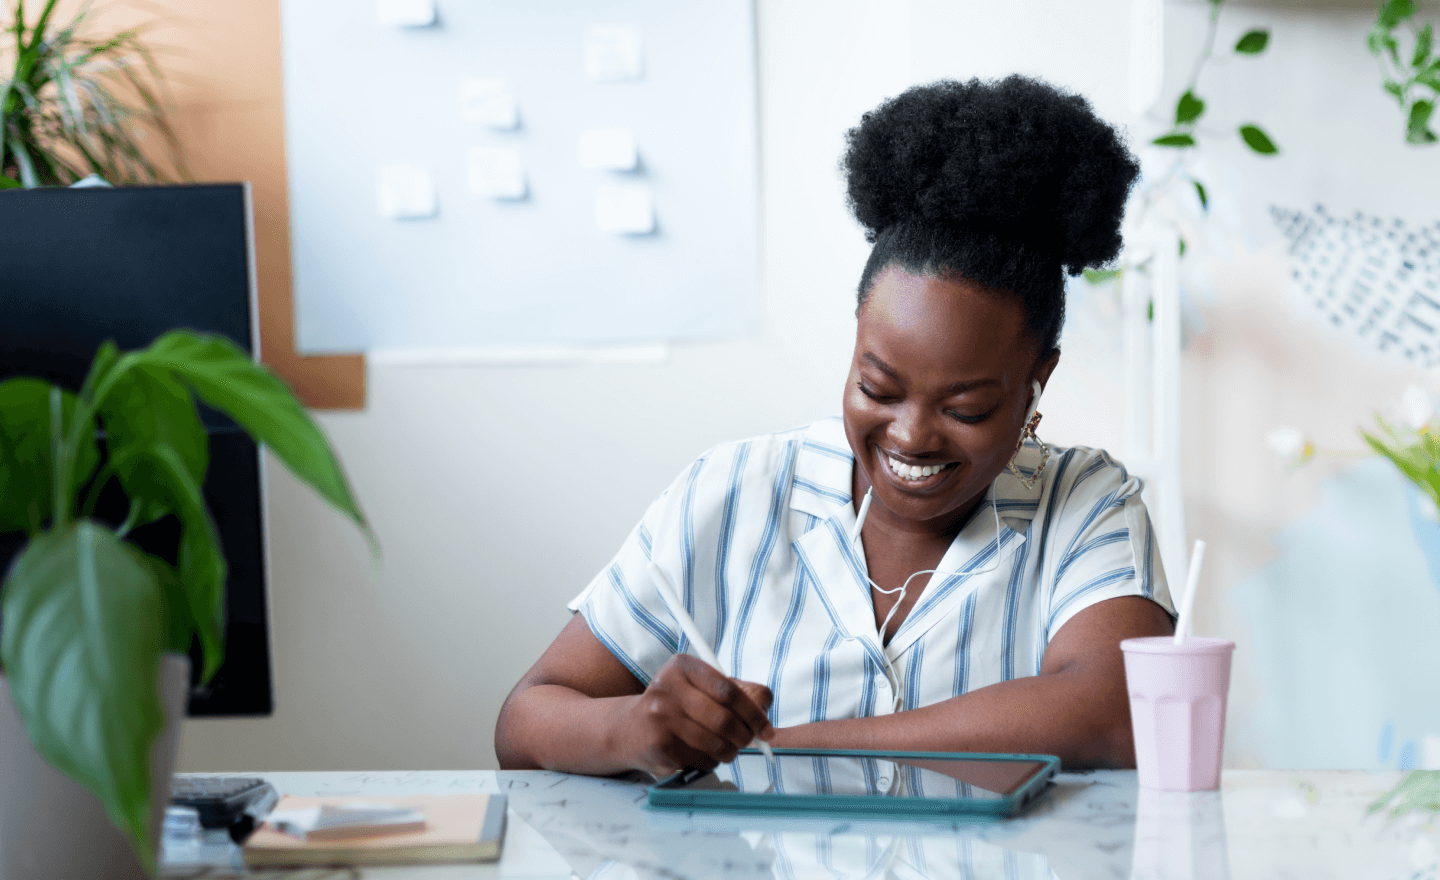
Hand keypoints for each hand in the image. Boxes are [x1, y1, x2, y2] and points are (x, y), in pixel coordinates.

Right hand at [616, 654, 774, 776]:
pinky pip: (701, 759)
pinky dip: (711, 761)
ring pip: (715, 743)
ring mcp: (660, 717)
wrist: (630, 730)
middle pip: (724, 718)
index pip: (729, 690)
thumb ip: (736, 691)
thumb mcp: (701, 688)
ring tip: (727, 750)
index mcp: (682, 666)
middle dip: (744, 736)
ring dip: (729, 752)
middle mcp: (667, 687)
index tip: (766, 729)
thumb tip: (764, 706)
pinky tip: (702, 754)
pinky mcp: (658, 745)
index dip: (753, 713)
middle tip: (748, 741)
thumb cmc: (676, 706)